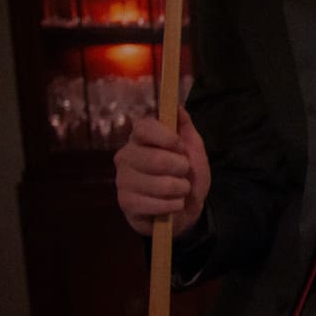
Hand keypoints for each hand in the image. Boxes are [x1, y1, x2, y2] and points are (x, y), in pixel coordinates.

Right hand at [114, 107, 208, 236]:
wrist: (187, 208)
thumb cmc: (187, 174)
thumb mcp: (192, 148)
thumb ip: (184, 127)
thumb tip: (178, 107)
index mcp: (140, 139)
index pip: (143, 128)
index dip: (166, 137)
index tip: (180, 146)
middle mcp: (125, 157)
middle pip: (155, 159)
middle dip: (181, 168)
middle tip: (184, 173)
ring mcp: (122, 180)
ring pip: (159, 185)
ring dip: (180, 189)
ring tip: (179, 190)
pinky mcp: (125, 203)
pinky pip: (155, 204)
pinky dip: (173, 206)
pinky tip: (171, 204)